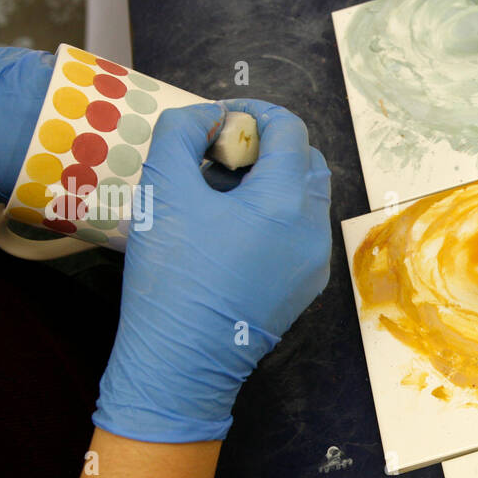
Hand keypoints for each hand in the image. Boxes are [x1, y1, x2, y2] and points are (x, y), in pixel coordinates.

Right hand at [93, 99, 331, 441]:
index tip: (220, 122)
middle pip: (307, 163)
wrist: (182, 362)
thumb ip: (181, 134)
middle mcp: (314, 228)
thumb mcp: (162, 189)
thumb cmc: (172, 275)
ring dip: (271, 182)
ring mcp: (316, 261)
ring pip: (305, 199)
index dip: (255, 114)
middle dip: (269, 147)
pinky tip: (231, 231)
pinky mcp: (306, 287)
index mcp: (287, 200)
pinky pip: (299, 234)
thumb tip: (208, 116)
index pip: (291, 130)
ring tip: (220, 194)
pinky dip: (275, 217)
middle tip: (220, 156)